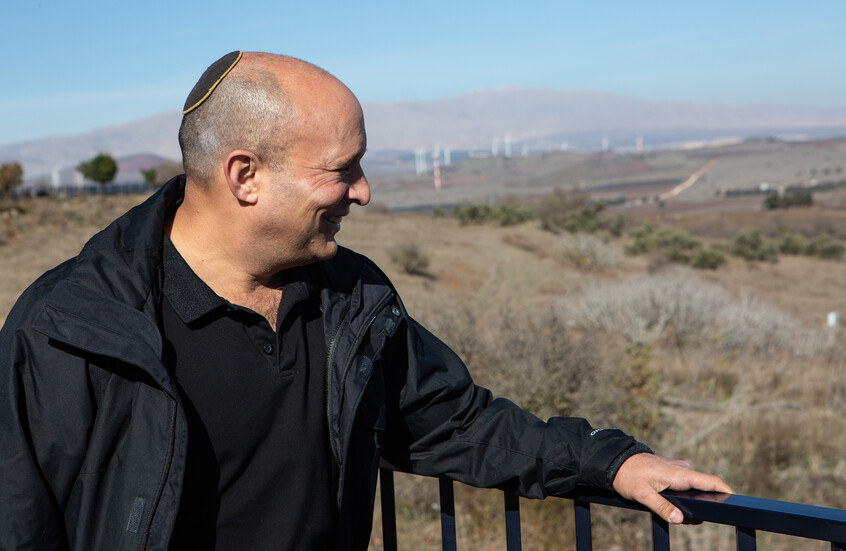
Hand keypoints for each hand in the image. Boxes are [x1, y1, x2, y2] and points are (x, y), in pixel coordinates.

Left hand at [612, 453, 732, 523]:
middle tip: (695, 518)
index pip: (711, 481)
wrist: (615, 460)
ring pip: (693, 487)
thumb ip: (661, 507)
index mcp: (678, 474)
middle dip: (705, 503)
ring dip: (692, 500)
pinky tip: (672, 504)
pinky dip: (684, 495)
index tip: (738, 501)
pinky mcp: (672, 471)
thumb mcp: (642, 495)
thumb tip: (679, 519)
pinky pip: (685, 484)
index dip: (726, 490)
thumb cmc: (628, 476)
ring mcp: (677, 469)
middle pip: (704, 488)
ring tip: (677, 513)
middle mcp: (682, 469)